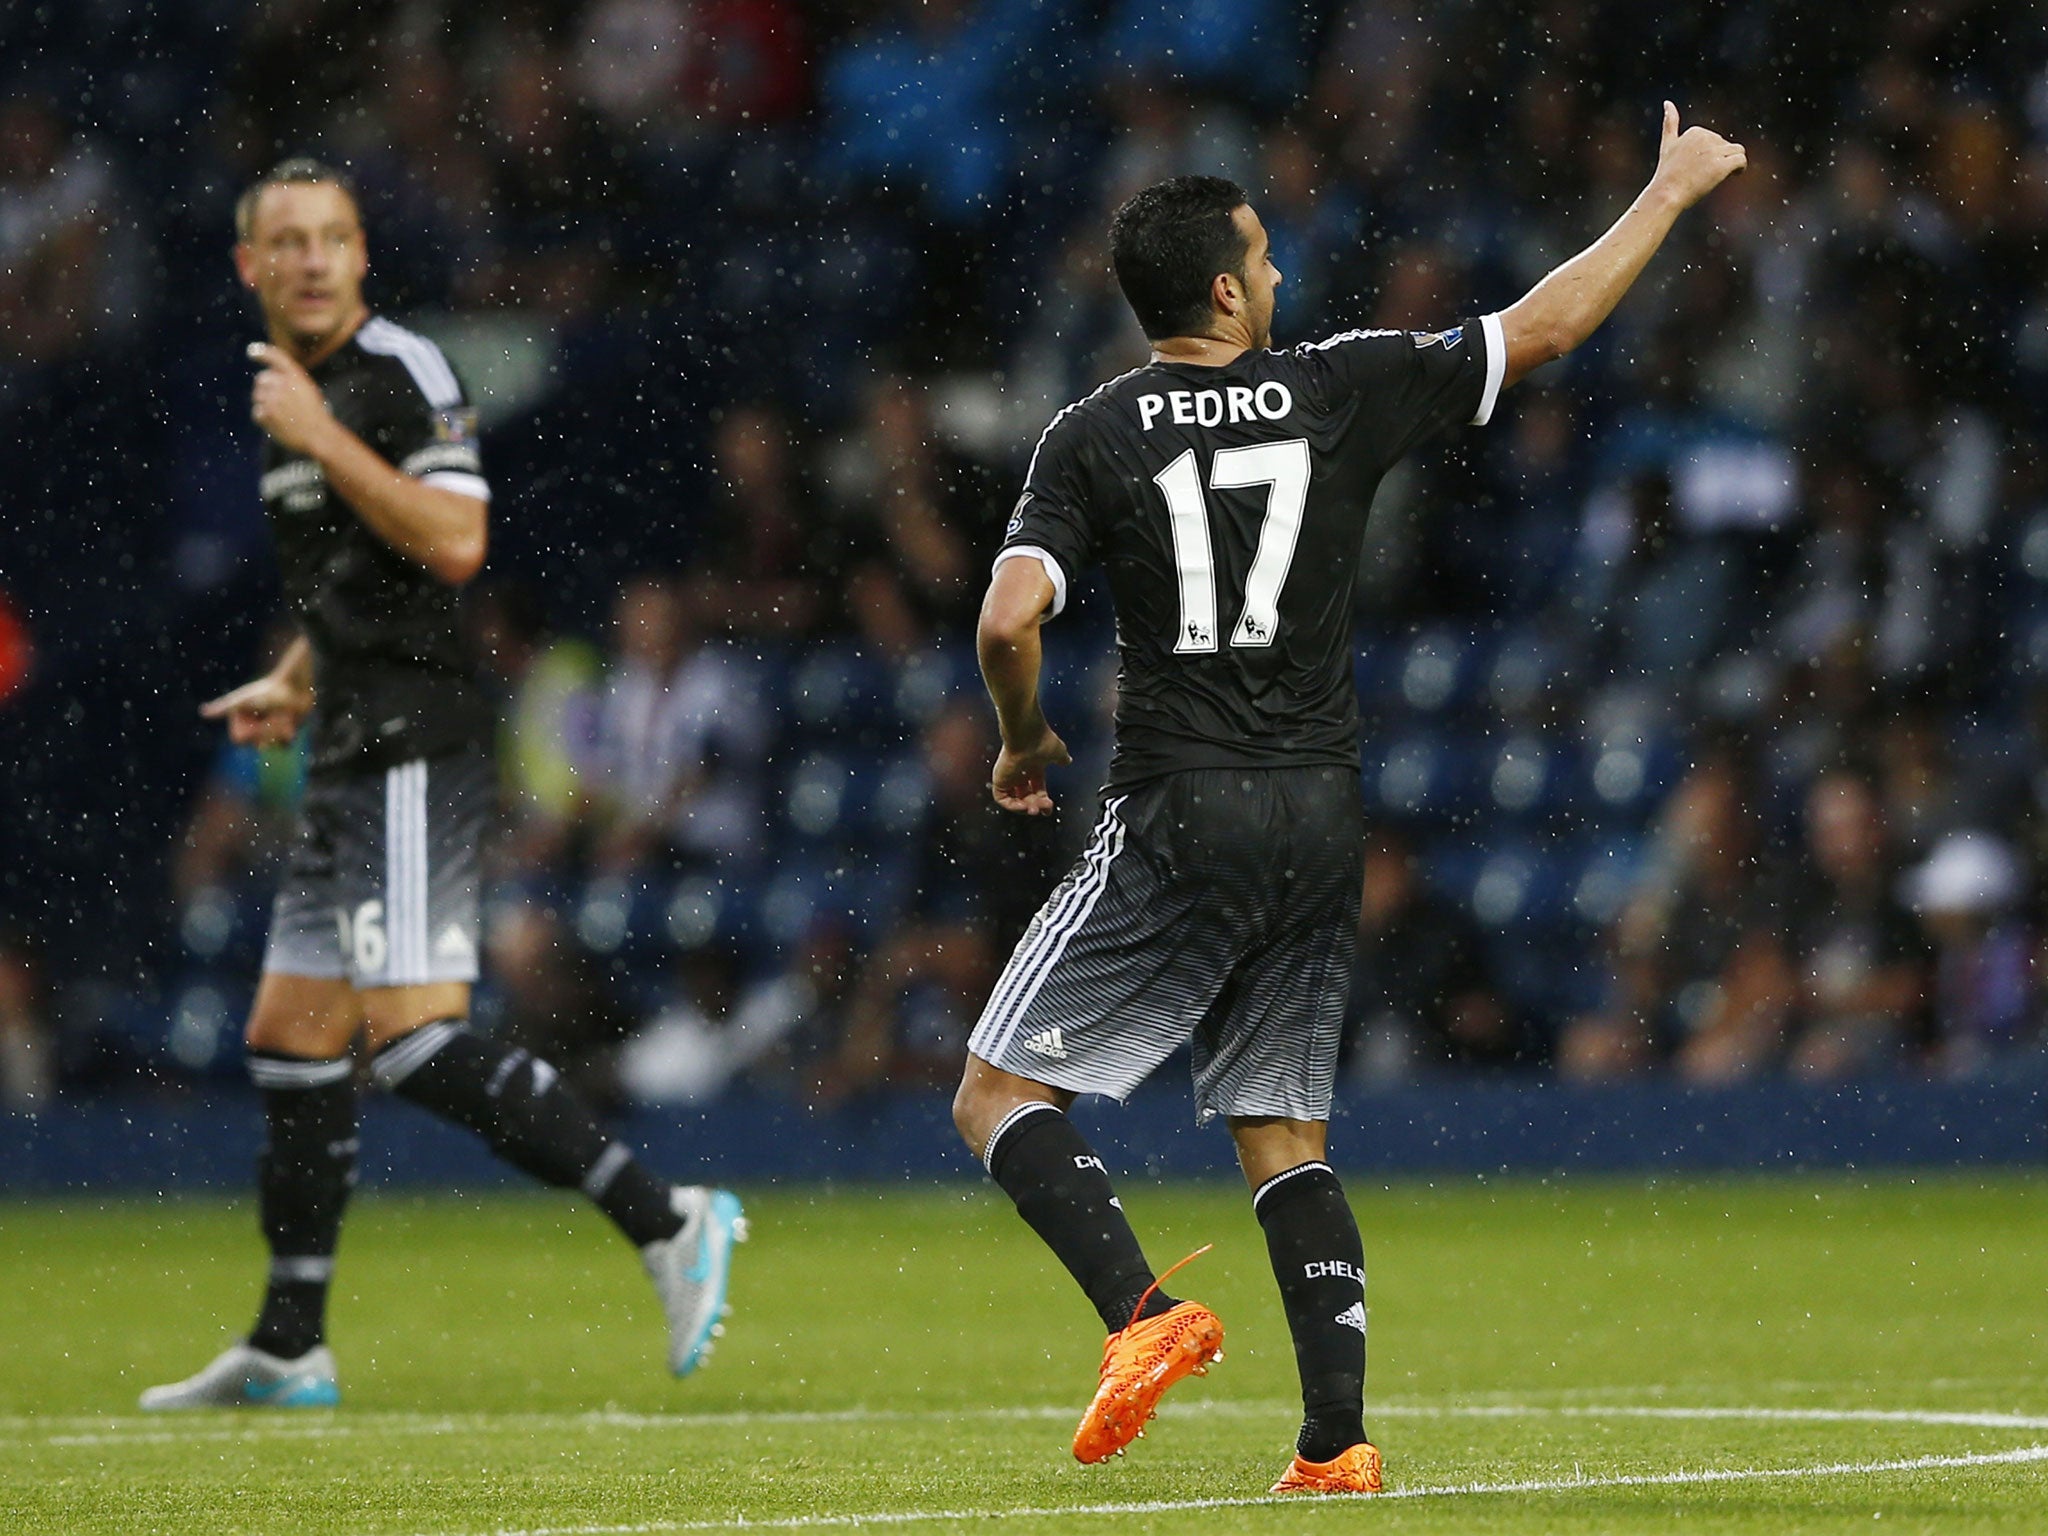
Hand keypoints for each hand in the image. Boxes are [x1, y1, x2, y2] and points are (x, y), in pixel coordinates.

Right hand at [201, 670, 312, 745]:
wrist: (294, 686)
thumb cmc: (267, 691)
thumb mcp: (243, 701)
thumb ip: (224, 708)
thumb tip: (202, 712)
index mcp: (240, 721)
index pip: (238, 739)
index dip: (249, 730)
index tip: (256, 713)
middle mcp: (253, 728)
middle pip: (256, 744)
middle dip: (266, 730)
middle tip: (275, 713)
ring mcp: (269, 732)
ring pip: (271, 746)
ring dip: (278, 731)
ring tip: (284, 716)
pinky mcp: (285, 734)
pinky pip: (284, 746)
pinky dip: (288, 735)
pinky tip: (290, 722)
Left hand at [247, 341, 336, 456]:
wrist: (319, 435)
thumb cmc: (315, 415)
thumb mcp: (307, 391)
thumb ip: (289, 381)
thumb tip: (264, 378)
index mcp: (296, 376)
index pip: (276, 357)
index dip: (262, 352)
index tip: (252, 351)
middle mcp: (283, 383)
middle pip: (261, 379)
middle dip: (265, 388)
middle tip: (279, 402)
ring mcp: (273, 398)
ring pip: (257, 396)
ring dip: (265, 404)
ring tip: (282, 414)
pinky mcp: (266, 413)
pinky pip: (257, 413)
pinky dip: (264, 419)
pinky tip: (278, 424)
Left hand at [990, 724, 1070, 815]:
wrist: (1027, 735)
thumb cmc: (1042, 740)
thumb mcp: (1058, 752)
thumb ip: (1062, 759)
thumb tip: (1067, 761)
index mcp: (1034, 766)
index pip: (1036, 788)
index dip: (1042, 800)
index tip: (1048, 808)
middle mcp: (1021, 772)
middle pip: (1027, 796)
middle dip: (1037, 805)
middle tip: (1044, 808)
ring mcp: (1009, 776)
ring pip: (1014, 799)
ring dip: (1025, 808)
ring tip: (1034, 809)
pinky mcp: (999, 779)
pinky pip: (1002, 798)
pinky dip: (1012, 806)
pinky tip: (1023, 806)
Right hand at [1651, 101, 1745, 209]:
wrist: (1665, 194)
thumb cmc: (1667, 174)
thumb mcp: (1668, 144)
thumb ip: (1670, 122)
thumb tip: (1668, 102)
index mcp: (1696, 132)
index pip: (1716, 139)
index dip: (1712, 154)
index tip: (1700, 167)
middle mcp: (1706, 138)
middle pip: (1726, 146)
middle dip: (1721, 159)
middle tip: (1704, 176)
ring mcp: (1714, 152)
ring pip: (1737, 151)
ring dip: (1732, 163)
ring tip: (1721, 176)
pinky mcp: (1721, 166)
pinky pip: (1741, 160)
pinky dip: (1741, 168)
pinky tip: (1734, 175)